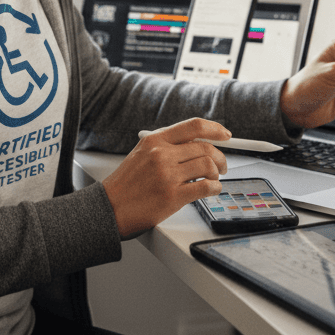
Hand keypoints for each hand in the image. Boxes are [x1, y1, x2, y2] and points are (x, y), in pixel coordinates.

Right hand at [102, 118, 230, 238]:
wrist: (109, 208)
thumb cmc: (126, 184)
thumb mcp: (142, 153)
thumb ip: (167, 146)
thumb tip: (197, 144)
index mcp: (155, 140)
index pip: (194, 126)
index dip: (215, 129)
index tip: (225, 135)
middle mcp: (162, 154)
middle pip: (205, 148)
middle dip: (220, 157)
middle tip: (222, 166)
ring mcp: (168, 175)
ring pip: (208, 166)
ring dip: (217, 174)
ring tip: (214, 180)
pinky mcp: (172, 196)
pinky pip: (206, 187)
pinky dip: (215, 188)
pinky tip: (211, 190)